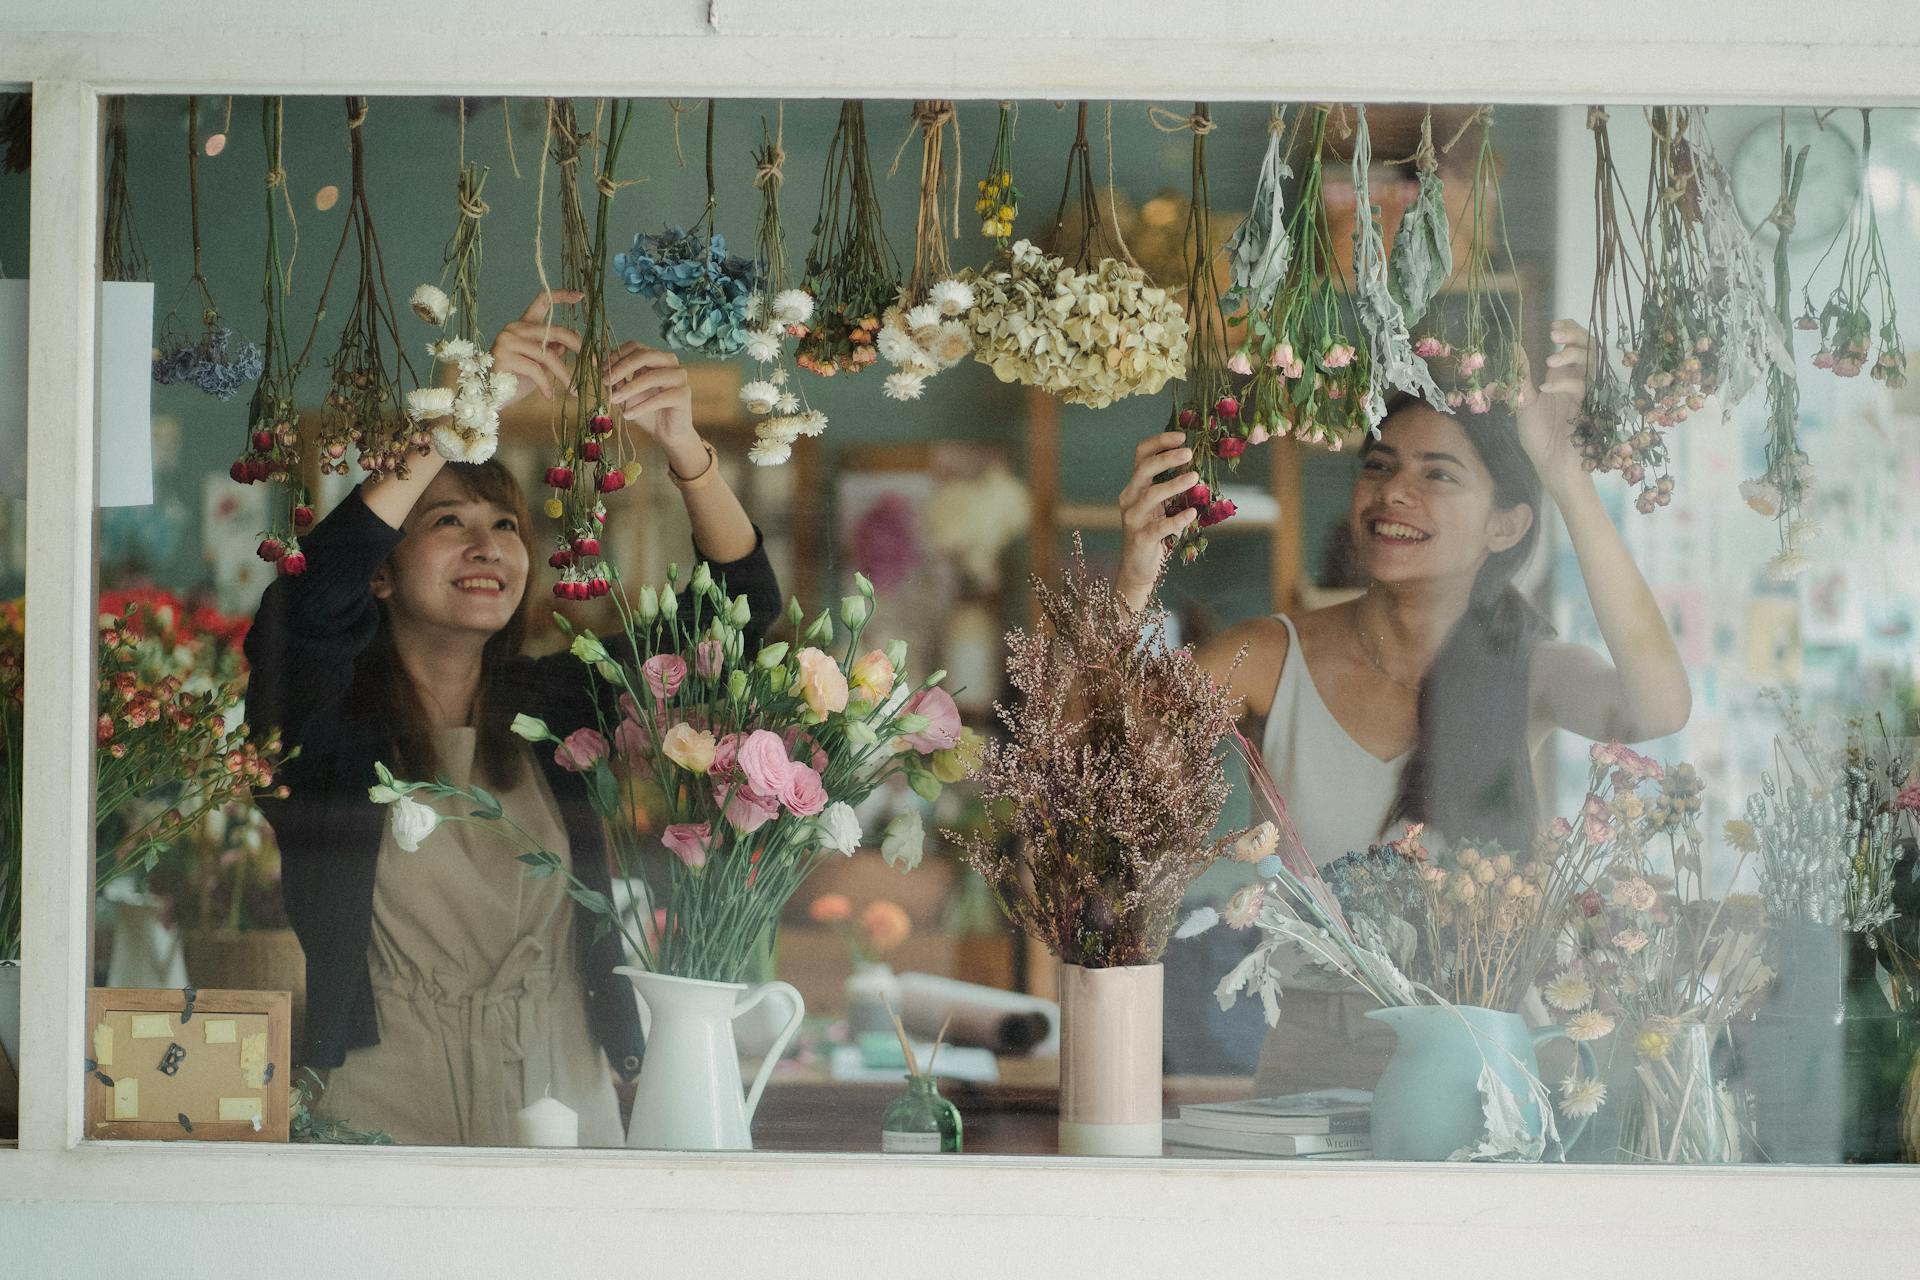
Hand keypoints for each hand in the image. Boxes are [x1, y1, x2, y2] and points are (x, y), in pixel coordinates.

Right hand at [490, 290, 583, 403]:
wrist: (489, 396)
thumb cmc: (516, 379)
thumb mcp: (540, 364)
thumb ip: (553, 350)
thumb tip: (573, 338)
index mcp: (524, 325)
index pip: (542, 302)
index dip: (561, 296)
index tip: (580, 296)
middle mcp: (515, 328)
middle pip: (554, 331)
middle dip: (578, 347)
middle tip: (593, 363)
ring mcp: (507, 341)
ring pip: (547, 354)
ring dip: (565, 375)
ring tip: (575, 390)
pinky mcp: (503, 356)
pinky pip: (535, 369)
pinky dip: (546, 384)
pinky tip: (550, 395)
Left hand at [603, 341, 695, 450]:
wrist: (666, 433)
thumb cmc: (645, 410)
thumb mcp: (625, 392)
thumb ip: (616, 378)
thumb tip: (595, 362)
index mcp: (655, 357)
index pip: (635, 347)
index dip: (616, 356)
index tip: (601, 371)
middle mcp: (670, 362)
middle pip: (645, 355)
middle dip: (622, 368)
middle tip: (605, 382)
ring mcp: (679, 377)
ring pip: (653, 376)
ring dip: (630, 388)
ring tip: (614, 400)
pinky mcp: (684, 395)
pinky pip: (661, 398)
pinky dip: (642, 407)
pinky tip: (628, 415)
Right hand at [1116, 431, 1200, 609]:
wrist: (1139, 566)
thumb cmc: (1154, 531)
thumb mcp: (1161, 504)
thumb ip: (1172, 485)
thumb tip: (1199, 463)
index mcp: (1135, 486)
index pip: (1141, 455)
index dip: (1160, 442)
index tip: (1181, 436)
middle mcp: (1130, 498)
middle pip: (1143, 470)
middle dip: (1167, 458)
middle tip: (1189, 452)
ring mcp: (1133, 518)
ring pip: (1151, 495)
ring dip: (1174, 484)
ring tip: (1195, 477)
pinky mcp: (1141, 538)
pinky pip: (1160, 526)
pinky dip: (1177, 519)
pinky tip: (1192, 514)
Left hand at [1516, 318, 1595, 497]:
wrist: (1551, 465)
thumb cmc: (1540, 436)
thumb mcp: (1524, 402)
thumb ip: (1522, 375)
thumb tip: (1514, 346)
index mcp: (1564, 376)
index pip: (1574, 343)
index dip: (1569, 330)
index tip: (1553, 325)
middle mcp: (1579, 380)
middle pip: (1590, 345)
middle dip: (1574, 335)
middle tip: (1554, 334)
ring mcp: (1587, 393)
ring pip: (1593, 361)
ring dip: (1572, 355)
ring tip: (1550, 361)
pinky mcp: (1590, 407)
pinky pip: (1584, 387)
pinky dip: (1566, 383)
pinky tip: (1547, 388)